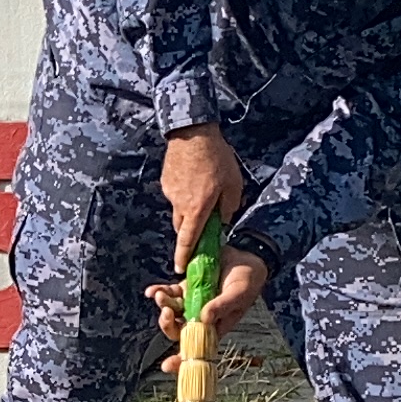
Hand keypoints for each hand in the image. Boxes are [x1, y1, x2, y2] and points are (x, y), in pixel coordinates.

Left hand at [148, 253, 270, 369]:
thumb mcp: (238, 294)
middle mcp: (200, 319)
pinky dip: (159, 292)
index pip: (197, 349)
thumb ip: (222, 306)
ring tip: (161, 294)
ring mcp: (191, 303)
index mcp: (214, 327)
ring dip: (164, 306)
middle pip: (178, 330)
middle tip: (167, 313)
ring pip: (171, 312)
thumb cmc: (247, 281)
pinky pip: (169, 293)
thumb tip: (203, 318)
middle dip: (168, 325)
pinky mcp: (187, 288)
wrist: (246, 258)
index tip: (168, 366)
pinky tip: (152, 290)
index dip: (181, 359)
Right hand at [161, 126, 244, 272]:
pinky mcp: (166, 182)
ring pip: (179, 211)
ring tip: (203, 193)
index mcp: (197, 209)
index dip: (183, 257)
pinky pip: (176, 195)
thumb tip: (223, 220)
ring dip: (189, 211)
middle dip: (190, 233)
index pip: (188, 240)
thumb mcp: (233, 184)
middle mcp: (180, 204)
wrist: (193, 132)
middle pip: (182, 228)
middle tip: (201, 229)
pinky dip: (184, 194)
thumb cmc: (217, 158)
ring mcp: (171, 193)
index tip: (179, 269)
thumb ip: (229, 207)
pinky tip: (195, 179)